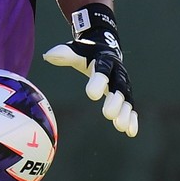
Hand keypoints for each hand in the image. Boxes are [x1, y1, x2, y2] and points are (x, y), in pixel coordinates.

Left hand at [42, 1, 138, 137]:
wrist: (106, 48)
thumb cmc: (87, 53)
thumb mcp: (76, 50)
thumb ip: (65, 54)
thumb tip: (48, 56)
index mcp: (105, 60)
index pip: (102, 69)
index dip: (99, 81)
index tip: (91, 95)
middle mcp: (118, 72)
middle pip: (118, 86)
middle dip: (115, 100)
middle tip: (108, 114)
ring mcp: (123, 84)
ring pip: (126, 98)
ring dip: (125, 113)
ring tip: (121, 127)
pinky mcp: (125, 95)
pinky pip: (130, 107)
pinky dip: (132, 119)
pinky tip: (130, 132)